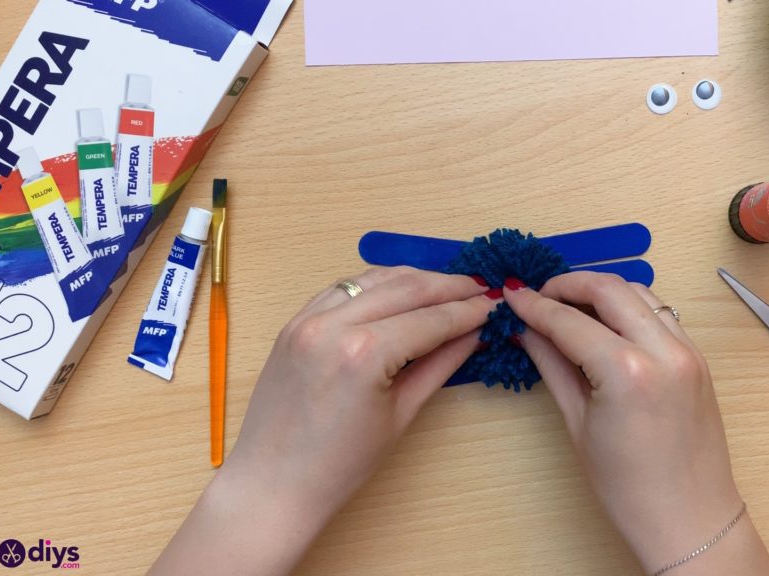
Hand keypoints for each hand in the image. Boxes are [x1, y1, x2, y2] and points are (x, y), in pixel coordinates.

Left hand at [149, 267, 497, 575]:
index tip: (494, 303)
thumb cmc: (340, 465)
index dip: (468, 310)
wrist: (273, 483)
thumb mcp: (401, 415)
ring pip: (373, 278)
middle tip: (480, 287)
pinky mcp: (293, 322)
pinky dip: (375, 283)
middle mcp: (333, 325)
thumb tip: (473, 334)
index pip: (431, 319)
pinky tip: (399, 289)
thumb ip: (439, 365)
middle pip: (406, 288)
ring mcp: (308, 319)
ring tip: (447, 284)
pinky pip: (342, 288)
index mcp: (364, 353)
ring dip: (414, 277)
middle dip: (448, 285)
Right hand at [504, 272, 768, 574]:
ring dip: (602, 290)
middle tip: (538, 294)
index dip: (534, 305)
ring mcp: (687, 351)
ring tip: (569, 305)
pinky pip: (661, 313)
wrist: (689, 518)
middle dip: (568, 284)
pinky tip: (606, 322)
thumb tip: (527, 331)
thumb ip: (553, 366)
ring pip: (640, 292)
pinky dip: (630, 306)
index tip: (511, 296)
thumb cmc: (628, 487)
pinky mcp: (698, 357)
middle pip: (609, 288)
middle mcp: (663, 350)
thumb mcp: (578, 424)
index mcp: (627, 372)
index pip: (570, 321)